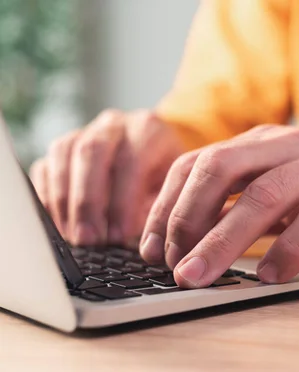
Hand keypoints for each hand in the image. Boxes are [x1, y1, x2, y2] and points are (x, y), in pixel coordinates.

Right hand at [29, 110, 184, 245]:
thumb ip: (160, 206)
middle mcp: (114, 125)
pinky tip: (59, 225)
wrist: (158, 154)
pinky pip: (45, 167)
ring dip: (65, 201)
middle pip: (91, 153)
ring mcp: (84, 131)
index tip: (120, 235)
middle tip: (90, 239)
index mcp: (148, 129)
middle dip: (88, 201)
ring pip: (63, 155)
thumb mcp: (175, 187)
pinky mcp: (61, 148)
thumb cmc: (167, 176)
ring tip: (74, 236)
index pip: (130, 161)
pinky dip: (48, 198)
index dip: (122, 201)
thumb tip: (142, 241)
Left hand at [140, 124, 298, 286]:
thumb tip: (207, 236)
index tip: (152, 245)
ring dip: (223, 241)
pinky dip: (287, 250)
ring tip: (199, 277)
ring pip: (262, 196)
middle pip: (219, 171)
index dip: (168, 204)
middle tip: (167, 263)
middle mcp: (292, 144)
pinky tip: (271, 277)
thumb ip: (258, 198)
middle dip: (183, 218)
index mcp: (270, 140)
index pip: (201, 162)